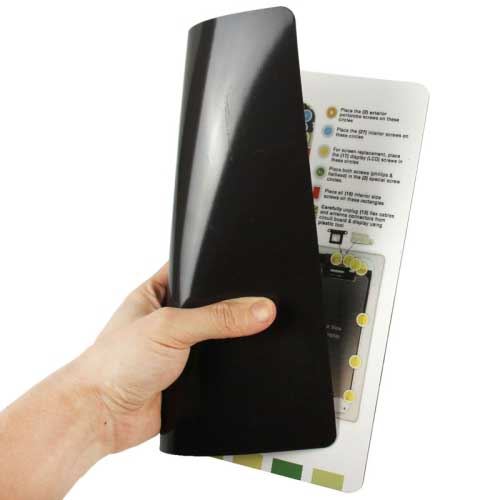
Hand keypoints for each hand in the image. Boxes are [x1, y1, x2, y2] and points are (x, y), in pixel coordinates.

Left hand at [76, 263, 275, 453]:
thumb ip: (216, 317)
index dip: (218, 269)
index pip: (193, 272)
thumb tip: (258, 309)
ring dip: (229, 340)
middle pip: (212, 306)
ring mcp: (179, 349)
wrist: (101, 416)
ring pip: (218, 338)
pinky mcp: (188, 377)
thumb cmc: (114, 363)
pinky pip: (218, 368)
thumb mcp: (169, 327)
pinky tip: (239, 364)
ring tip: (248, 333)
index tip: (250, 270)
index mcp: (157, 294)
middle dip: (231, 308)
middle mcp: (169, 320)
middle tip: (257, 303)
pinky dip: (229, 368)